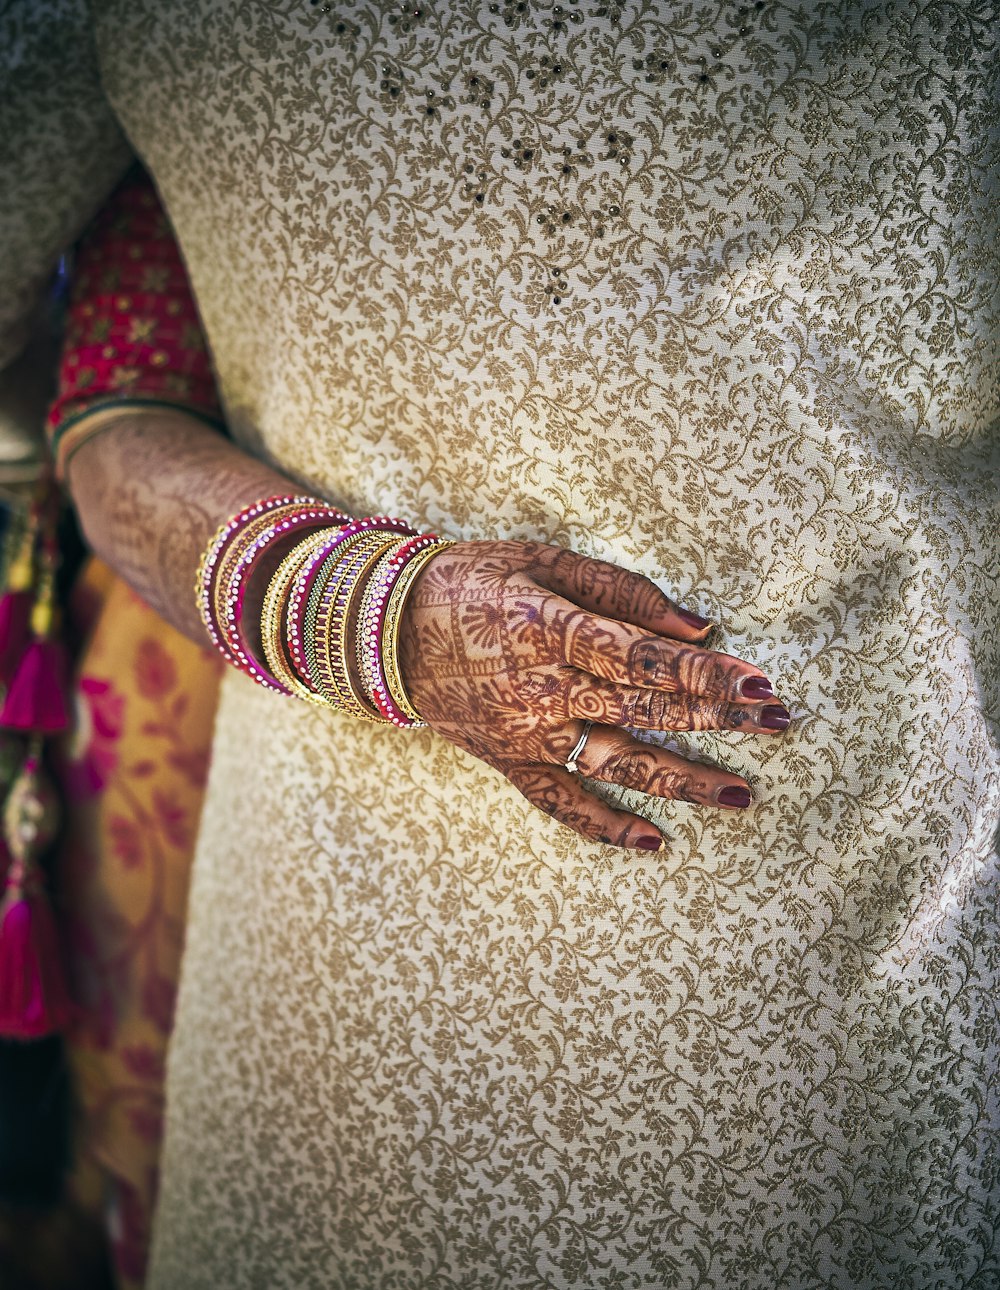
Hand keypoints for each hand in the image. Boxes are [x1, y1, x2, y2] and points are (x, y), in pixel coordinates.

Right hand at [398, 541, 788, 851]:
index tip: (761, 682)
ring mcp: (527, 734)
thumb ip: (618, 591)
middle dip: (719, 719)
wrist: (386, 632)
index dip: (705, 674)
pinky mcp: (510, 762)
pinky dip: (605, 827)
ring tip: (745, 796)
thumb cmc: (472, 583)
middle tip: (781, 724)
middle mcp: (543, 689)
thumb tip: (696, 623)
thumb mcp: (539, 561)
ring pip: (617, 764)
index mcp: (551, 630)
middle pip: (646, 710)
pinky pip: (561, 804)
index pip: (644, 657)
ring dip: (683, 782)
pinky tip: (654, 843)